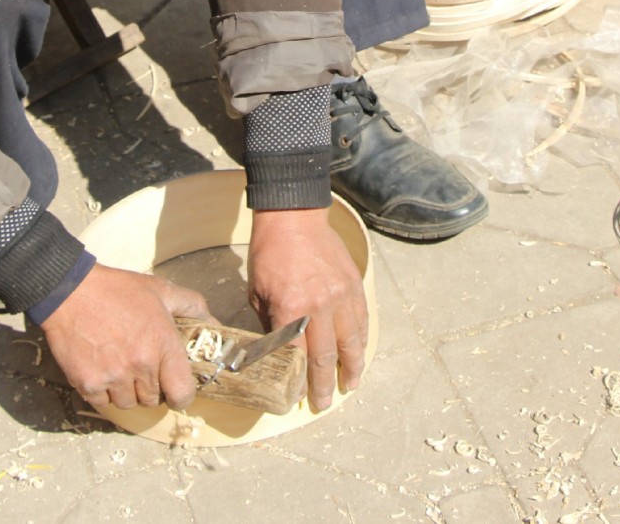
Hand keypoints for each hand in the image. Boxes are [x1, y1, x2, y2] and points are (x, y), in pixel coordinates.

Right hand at [38, 264, 211, 412]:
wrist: (70, 291)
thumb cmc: (117, 290)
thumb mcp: (161, 290)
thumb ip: (192, 306)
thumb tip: (214, 324)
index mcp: (162, 346)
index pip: (182, 394)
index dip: (182, 396)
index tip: (175, 390)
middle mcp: (140, 366)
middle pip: (153, 401)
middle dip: (151, 388)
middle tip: (142, 368)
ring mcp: (113, 377)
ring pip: (128, 404)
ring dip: (127, 392)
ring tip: (121, 367)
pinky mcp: (87, 383)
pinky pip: (103, 402)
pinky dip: (103, 392)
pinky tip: (102, 369)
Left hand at [248, 207, 366, 410]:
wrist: (294, 217)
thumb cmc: (269, 254)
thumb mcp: (257, 294)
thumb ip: (271, 326)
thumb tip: (276, 354)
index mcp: (292, 310)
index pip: (298, 358)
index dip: (298, 382)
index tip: (298, 397)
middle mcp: (320, 307)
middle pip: (327, 357)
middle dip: (325, 384)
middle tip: (323, 403)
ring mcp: (341, 296)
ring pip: (352, 341)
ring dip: (351, 367)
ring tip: (350, 384)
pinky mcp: (354, 286)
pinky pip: (361, 320)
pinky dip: (361, 340)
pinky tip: (359, 353)